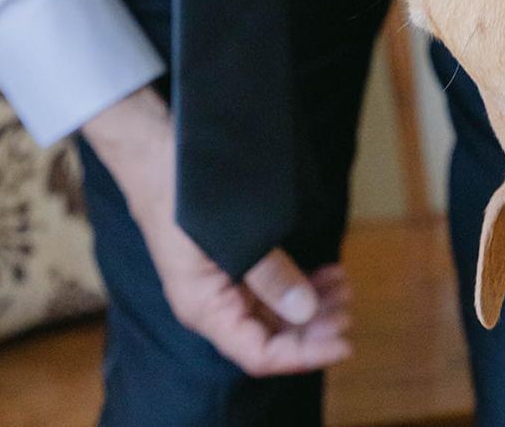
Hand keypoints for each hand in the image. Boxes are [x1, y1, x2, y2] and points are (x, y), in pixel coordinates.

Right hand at [83, 88, 351, 374]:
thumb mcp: (232, 237)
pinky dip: (298, 282)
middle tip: (350, 306)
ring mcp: (220, 281)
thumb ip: (270, 276)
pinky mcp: (228, 261)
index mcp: (205, 307)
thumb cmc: (183, 194)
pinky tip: (326, 271)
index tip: (344, 343)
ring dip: (311, 304)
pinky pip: (268, 286)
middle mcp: (212, 303)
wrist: (154, 151)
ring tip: (344, 286)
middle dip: (313, 326)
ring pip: (273, 310)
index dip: (304, 353)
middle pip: (270, 335)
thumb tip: (306, 310)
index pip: (260, 352)